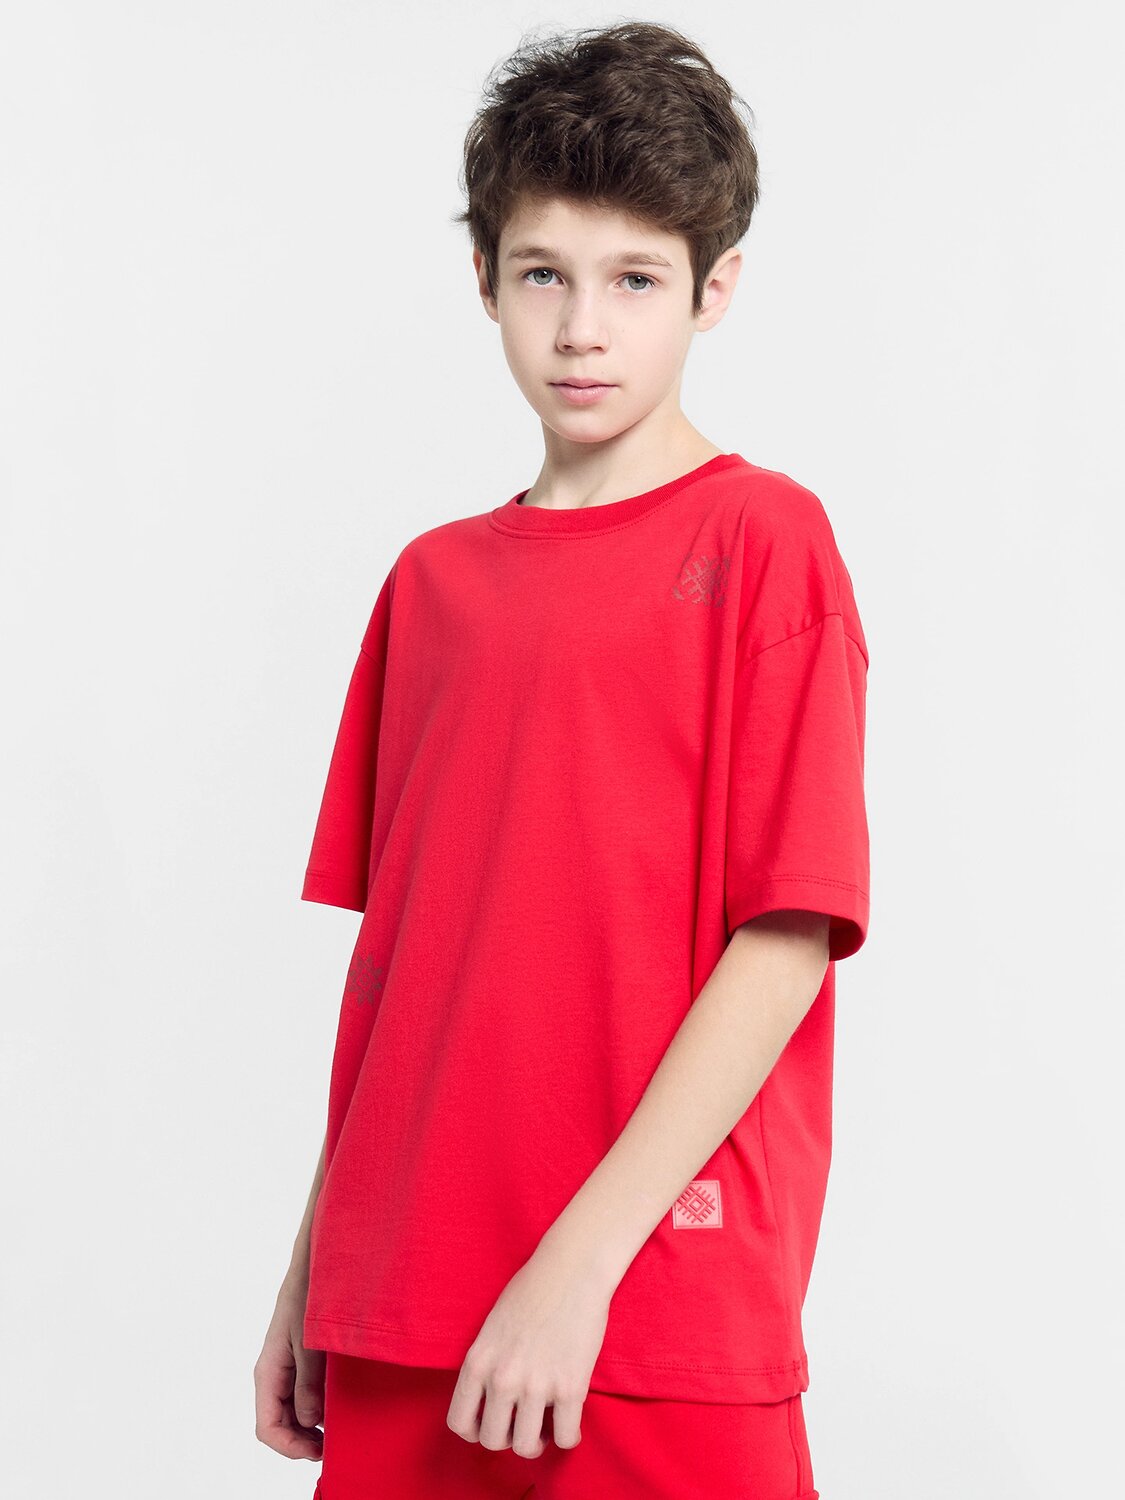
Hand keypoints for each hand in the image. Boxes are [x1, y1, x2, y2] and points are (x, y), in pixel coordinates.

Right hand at [254, 1269, 325, 1460]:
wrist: (315, 1263)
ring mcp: (286, 1367)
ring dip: (311, 1425)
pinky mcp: (300, 1359)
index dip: (290, 1447)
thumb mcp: (310, 1342)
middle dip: (303, 1440)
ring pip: (290, 1411)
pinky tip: (337, 1405)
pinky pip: (301, 1393)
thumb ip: (308, 1383)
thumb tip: (310, 1421)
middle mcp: (274, 1373)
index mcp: (269, 1371)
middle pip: (279, 1424)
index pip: (267, 1427)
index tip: (319, 1451)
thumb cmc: (309, 1296)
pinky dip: (316, 1406)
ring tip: (338, 1428)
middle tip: (333, 1445)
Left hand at [446, 1244, 612, 1459]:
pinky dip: (568, 1438)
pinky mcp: (571, 1388)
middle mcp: (502, 1378)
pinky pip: (565, 1437)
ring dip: (535, 1444)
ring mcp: (536, 1385)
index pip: (459, 1422)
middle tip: (520, 1425)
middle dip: (506, 1439)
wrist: (572, 1270)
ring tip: (543, 1430)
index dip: (474, 1432)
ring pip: (526, 1447)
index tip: (490, 1424)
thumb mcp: (492, 1326)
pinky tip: (569, 1424)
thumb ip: (487, 1362)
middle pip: (493, 1441)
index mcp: (478, 1361)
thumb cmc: (532, 1289)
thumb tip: (488, 1398)